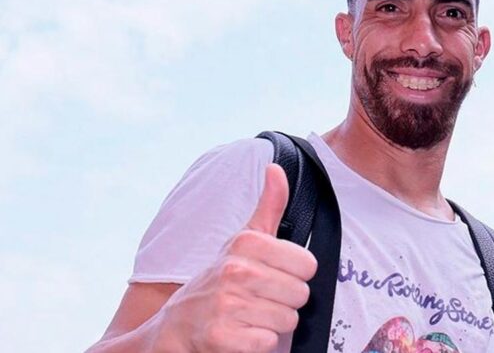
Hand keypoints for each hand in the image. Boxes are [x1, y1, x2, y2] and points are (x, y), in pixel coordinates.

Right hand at [155, 164, 317, 352]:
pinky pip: (268, 343)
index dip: (294, 275)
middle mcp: (235, 270)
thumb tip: (276, 168)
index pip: (308, 265)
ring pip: (288, 320)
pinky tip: (240, 334)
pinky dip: (258, 344)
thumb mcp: (242, 241)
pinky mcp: (221, 336)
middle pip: (301, 294)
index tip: (273, 276)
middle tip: (258, 300)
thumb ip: (268, 206)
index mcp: (246, 243)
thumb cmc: (216, 283)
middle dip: (284, 302)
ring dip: (271, 325)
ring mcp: (227, 304)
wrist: (173, 327)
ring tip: (248, 317)